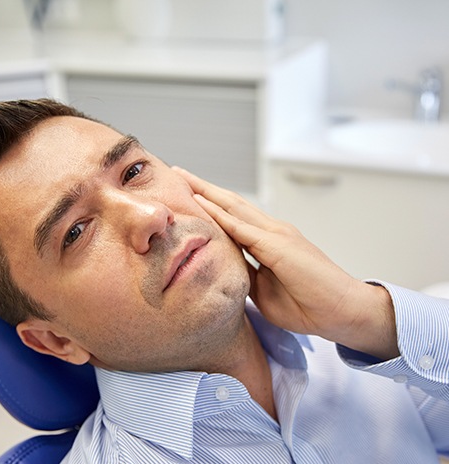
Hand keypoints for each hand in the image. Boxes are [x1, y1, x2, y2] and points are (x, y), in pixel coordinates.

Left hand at [174, 167, 398, 359]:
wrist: (342, 312)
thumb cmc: (308, 304)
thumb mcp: (264, 292)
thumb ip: (246, 275)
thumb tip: (225, 271)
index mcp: (269, 241)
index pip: (233, 217)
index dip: (210, 204)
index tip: (187, 195)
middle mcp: (272, 231)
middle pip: (231, 204)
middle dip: (203, 188)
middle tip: (179, 173)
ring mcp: (276, 235)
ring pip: (234, 207)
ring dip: (207, 192)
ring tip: (183, 178)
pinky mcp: (279, 246)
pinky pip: (242, 228)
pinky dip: (220, 214)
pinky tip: (202, 203)